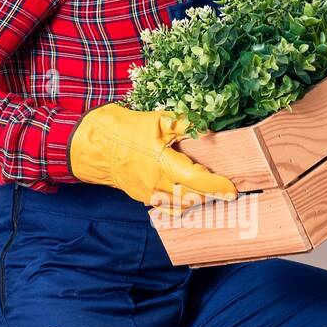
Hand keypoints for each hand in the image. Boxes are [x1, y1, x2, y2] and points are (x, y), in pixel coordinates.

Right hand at [67, 103, 236, 206]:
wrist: (94, 144)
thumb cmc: (124, 129)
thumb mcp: (156, 120)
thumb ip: (183, 125)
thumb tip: (205, 127)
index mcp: (162, 164)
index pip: (197, 181)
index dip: (217, 186)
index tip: (232, 189)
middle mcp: (157, 184)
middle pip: (193, 197)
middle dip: (211, 196)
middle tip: (226, 191)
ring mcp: (149, 194)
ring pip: (180, 205)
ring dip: (197, 201)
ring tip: (210, 194)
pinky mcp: (142, 196)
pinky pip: (167, 206)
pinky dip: (181, 205)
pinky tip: (189, 198)